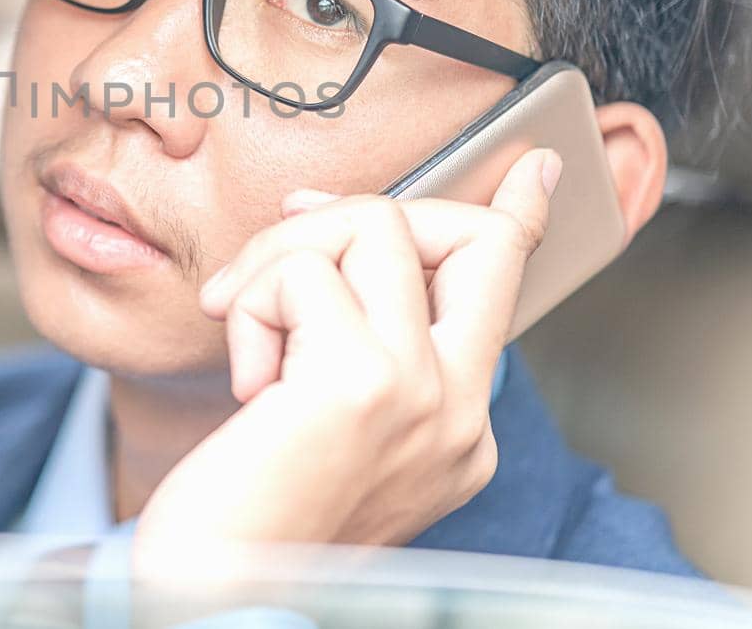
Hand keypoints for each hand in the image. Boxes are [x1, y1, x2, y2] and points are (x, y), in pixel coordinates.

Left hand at [132, 148, 559, 575]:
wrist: (220, 600)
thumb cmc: (252, 516)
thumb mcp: (322, 421)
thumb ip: (351, 337)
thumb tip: (326, 227)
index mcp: (455, 424)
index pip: (501, 291)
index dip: (517, 217)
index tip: (531, 167)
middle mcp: (456, 410)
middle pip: (461, 234)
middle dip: (359, 210)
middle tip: (281, 250)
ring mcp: (420, 393)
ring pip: (373, 227)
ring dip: (282, 257)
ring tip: (247, 333)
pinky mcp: (362, 381)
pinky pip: (303, 272)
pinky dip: (252, 305)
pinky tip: (247, 382)